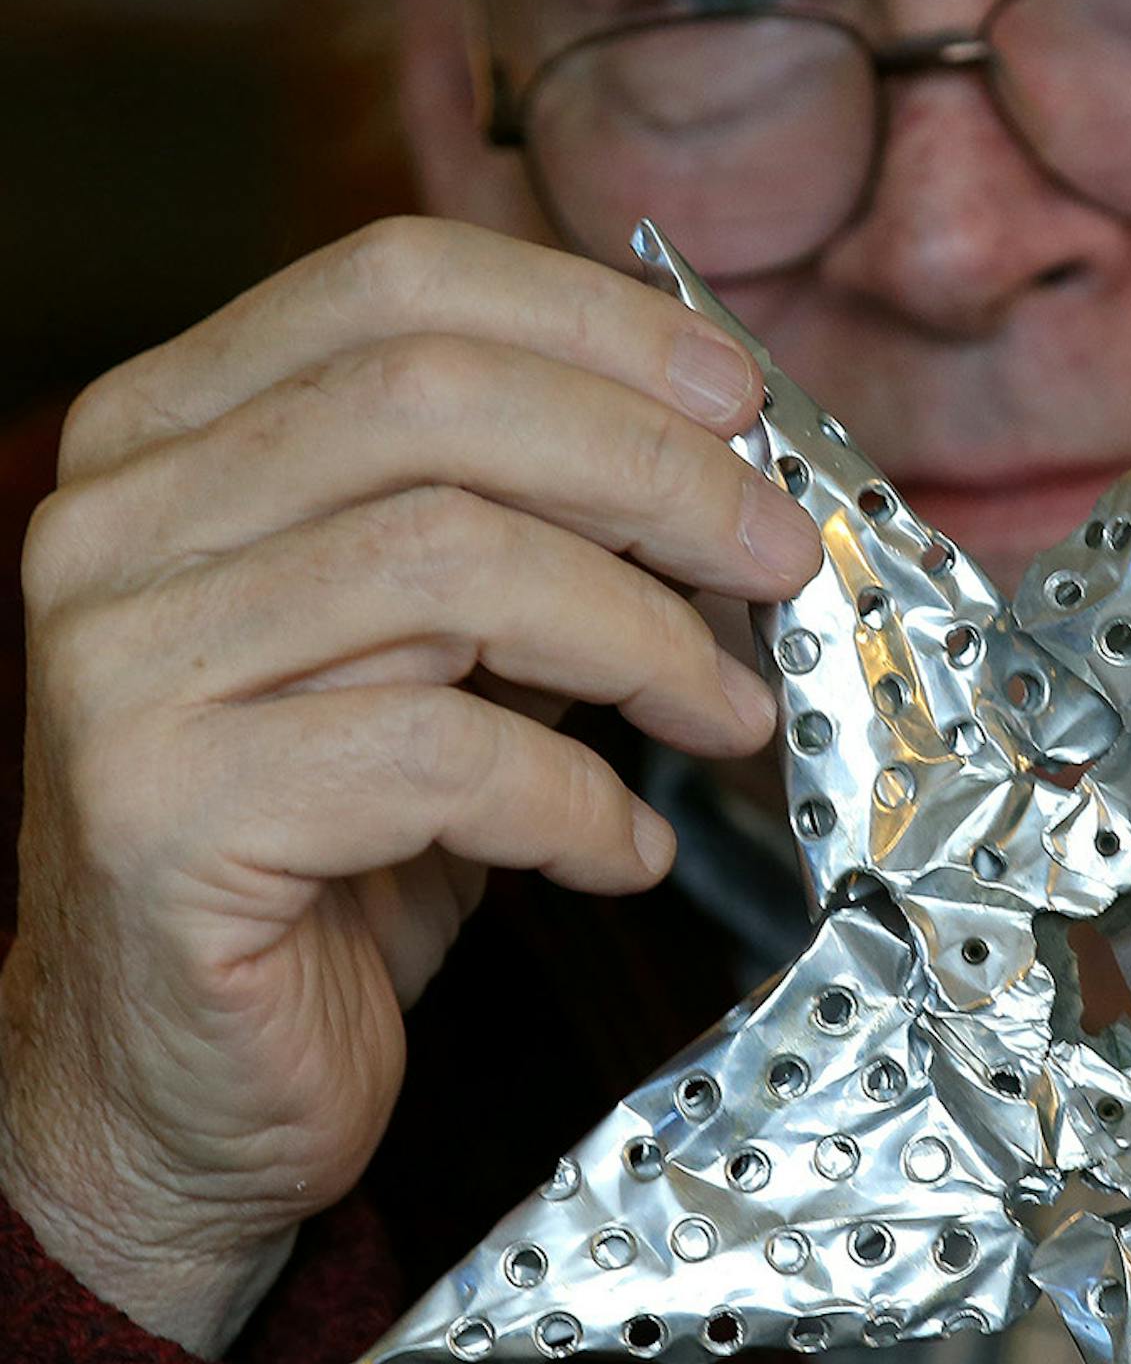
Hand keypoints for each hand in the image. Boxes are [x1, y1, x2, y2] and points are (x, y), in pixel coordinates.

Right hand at [0, 218, 821, 1355]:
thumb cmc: (335, 856)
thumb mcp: (451, 659)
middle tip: (782, 560)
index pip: (396, 281)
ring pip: (448, 562)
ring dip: (644, 639)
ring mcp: (119, 662)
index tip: (742, 402)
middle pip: (435, 398)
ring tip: (729, 720)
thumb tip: (728, 470)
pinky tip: (624, 852)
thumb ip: (542, 540)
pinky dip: (577, 801)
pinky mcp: (162, 811)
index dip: (598, 325)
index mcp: (174, 434)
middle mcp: (116, 520)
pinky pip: (438, 756)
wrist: (185, 1082)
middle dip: (657, 474)